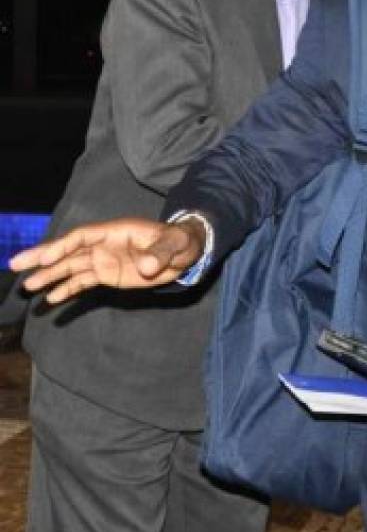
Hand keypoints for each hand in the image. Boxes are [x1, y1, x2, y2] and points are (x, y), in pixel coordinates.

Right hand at [10, 217, 205, 303]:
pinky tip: (52, 299)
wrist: (185, 252)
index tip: (45, 259)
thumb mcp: (175, 245)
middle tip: (15, 265)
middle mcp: (104, 244)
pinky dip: (67, 289)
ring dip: (49, 276)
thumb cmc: (180, 242)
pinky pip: (83, 281)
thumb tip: (148, 268)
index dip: (62, 246)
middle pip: (67, 250)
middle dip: (42, 257)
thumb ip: (161, 253)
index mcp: (115, 232)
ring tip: (27, 286)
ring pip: (70, 266)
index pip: (82, 237)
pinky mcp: (108, 274)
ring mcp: (104, 259)